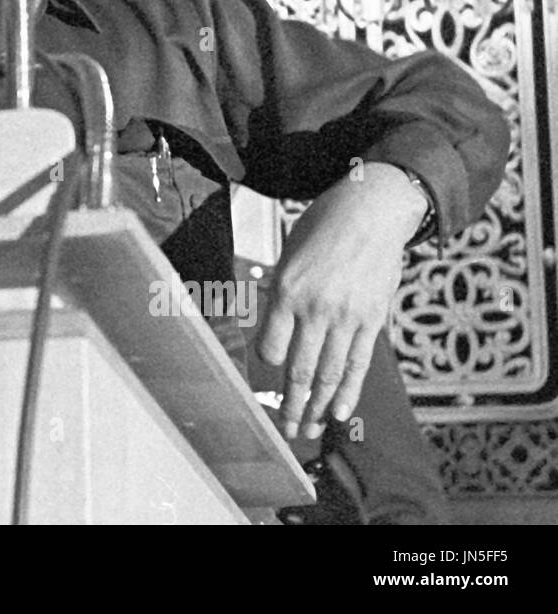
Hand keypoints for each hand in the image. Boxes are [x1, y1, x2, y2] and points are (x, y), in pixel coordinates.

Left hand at [258, 161, 427, 440]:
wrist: (371, 210)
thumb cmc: (323, 227)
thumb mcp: (289, 255)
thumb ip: (282, 294)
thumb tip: (276, 327)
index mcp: (287, 291)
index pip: (271, 348)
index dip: (269, 367)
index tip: (267, 380)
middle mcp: (316, 309)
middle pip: (300, 370)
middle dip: (292, 405)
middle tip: (287, 430)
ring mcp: (347, 317)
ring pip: (330, 374)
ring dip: (319, 407)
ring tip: (309, 429)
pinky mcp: (373, 320)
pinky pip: (359, 364)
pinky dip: (349, 392)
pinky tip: (341, 414)